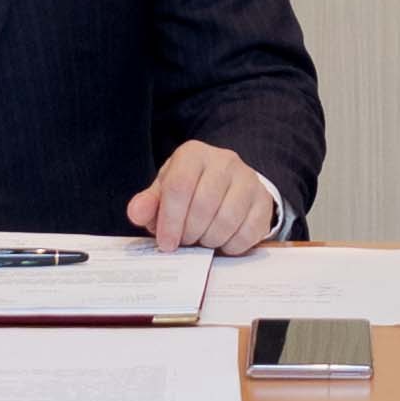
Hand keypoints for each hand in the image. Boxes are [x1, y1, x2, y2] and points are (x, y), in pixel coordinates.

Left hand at [130, 143, 286, 252]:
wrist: (227, 186)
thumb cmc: (190, 191)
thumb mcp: (165, 192)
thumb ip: (148, 204)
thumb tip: (136, 213)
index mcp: (193, 154)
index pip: (179, 187)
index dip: (170, 221)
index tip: (166, 243)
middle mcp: (224, 161)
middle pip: (203, 205)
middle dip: (190, 233)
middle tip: (185, 242)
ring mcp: (248, 179)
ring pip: (227, 220)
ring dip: (210, 240)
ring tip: (202, 241)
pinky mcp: (264, 200)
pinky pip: (248, 232)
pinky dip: (231, 246)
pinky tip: (222, 242)